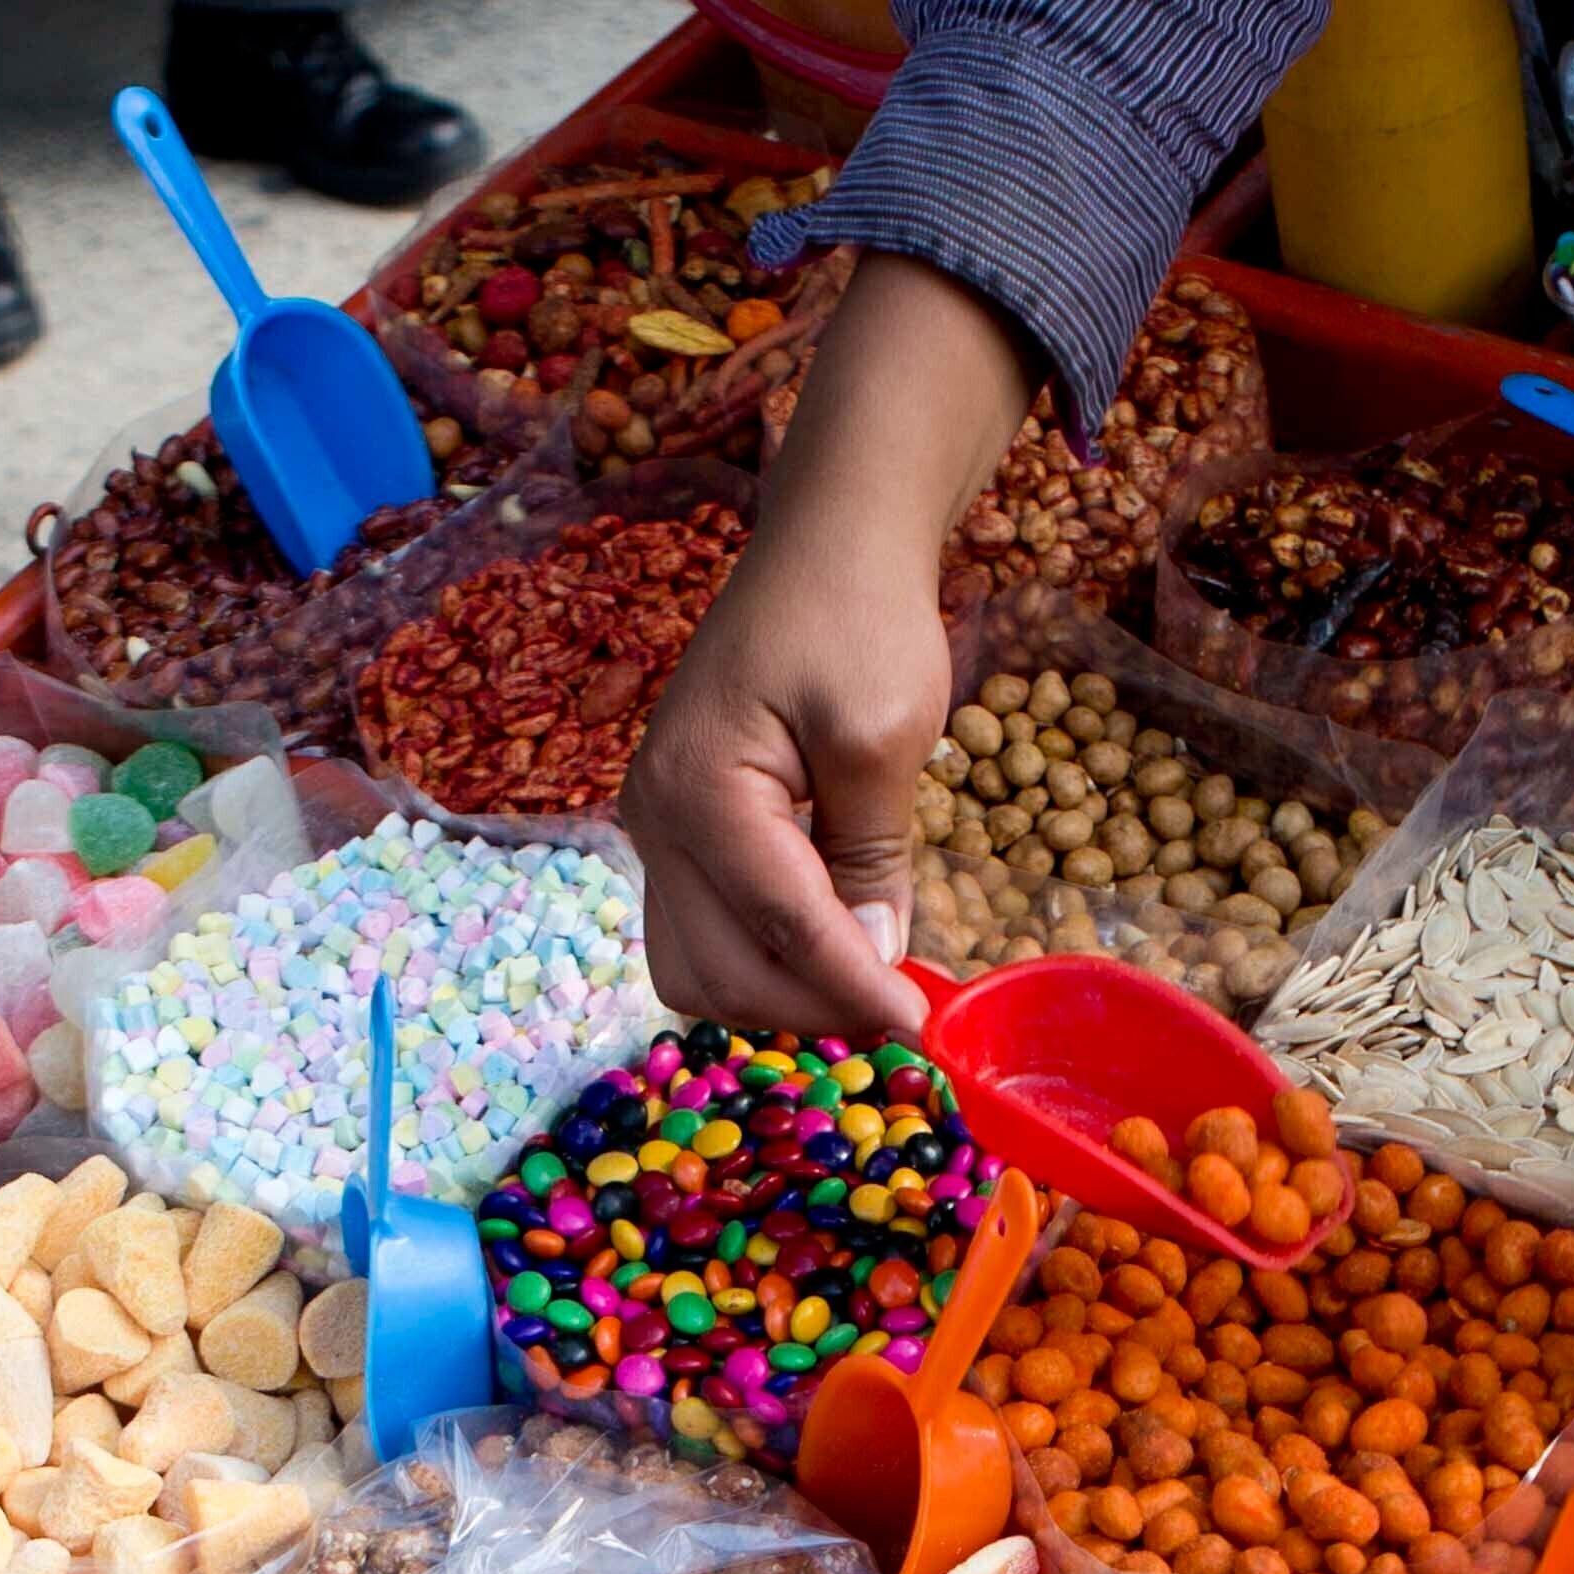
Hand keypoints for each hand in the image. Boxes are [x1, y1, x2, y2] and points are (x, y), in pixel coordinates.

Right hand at [624, 256, 1034, 1039]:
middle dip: (810, 1010)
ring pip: (695, 971)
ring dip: (777, 1001)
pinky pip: (702, 933)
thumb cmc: (859, 617)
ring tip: (864, 992)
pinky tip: (830, 953)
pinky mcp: (674, 832)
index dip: (852, 989)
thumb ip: (870, 856)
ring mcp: (653, 827)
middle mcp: (652, 818)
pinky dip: (760, 965)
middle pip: (717, 973)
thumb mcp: (884, 736)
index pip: (778, 928)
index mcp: (700, 791)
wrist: (825, 544)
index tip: (921, 1029)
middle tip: (900, 1015)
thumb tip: (873, 960)